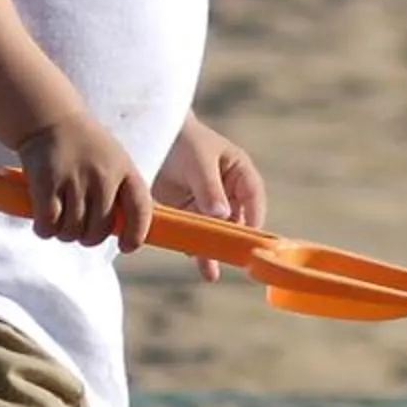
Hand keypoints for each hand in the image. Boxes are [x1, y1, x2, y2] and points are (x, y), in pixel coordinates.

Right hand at [14, 113, 153, 250]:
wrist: (50, 117)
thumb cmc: (84, 145)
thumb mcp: (114, 159)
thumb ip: (121, 190)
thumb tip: (126, 230)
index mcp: (125, 169)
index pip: (140, 210)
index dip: (136, 234)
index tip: (126, 246)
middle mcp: (103, 175)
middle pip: (99, 230)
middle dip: (87, 238)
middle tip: (78, 230)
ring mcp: (75, 179)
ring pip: (72, 230)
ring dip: (64, 233)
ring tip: (60, 221)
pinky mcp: (47, 182)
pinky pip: (49, 224)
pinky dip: (45, 229)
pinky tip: (43, 223)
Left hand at [153, 116, 266, 281]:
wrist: (152, 134)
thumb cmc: (184, 140)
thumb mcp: (199, 161)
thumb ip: (210, 187)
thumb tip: (222, 214)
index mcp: (239, 173)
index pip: (253, 198)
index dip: (254, 218)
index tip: (248, 238)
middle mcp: (228, 191)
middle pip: (235, 220)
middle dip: (231, 241)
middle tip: (230, 262)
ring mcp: (208, 203)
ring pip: (214, 230)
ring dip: (211, 249)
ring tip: (209, 272)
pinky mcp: (188, 211)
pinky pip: (194, 231)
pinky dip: (192, 244)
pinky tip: (191, 259)